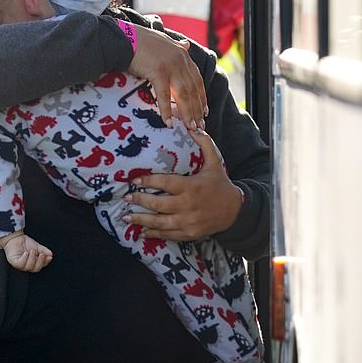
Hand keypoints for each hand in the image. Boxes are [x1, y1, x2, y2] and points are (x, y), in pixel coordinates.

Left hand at [0, 231, 52, 272]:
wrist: (15, 238)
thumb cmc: (25, 243)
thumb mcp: (37, 246)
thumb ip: (44, 250)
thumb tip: (50, 254)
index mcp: (33, 263)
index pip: (40, 266)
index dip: (45, 262)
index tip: (49, 257)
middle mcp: (27, 266)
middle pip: (35, 269)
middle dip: (40, 262)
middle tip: (42, 254)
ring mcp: (20, 265)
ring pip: (28, 267)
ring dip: (32, 259)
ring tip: (33, 250)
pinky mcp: (14, 262)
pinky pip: (20, 264)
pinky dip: (24, 259)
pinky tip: (26, 253)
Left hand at [124, 131, 242, 240]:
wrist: (235, 211)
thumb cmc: (221, 185)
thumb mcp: (215, 162)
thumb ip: (205, 144)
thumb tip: (193, 127)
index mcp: (192, 186)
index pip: (166, 183)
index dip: (149, 181)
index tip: (135, 180)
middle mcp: (189, 205)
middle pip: (159, 204)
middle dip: (140, 201)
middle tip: (126, 197)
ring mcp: (189, 221)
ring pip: (160, 223)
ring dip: (142, 220)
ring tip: (126, 216)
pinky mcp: (189, 233)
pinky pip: (168, 235)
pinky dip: (154, 234)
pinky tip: (142, 232)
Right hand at [127, 26, 206, 130]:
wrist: (125, 38)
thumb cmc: (141, 41)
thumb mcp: (164, 41)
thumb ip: (177, 46)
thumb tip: (187, 45)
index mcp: (183, 54)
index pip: (197, 80)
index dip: (202, 97)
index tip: (204, 111)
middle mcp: (181, 60)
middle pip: (193, 90)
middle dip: (197, 110)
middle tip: (200, 126)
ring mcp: (170, 66)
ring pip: (183, 94)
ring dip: (187, 113)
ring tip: (190, 127)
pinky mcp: (158, 72)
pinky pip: (164, 95)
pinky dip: (166, 110)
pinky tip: (168, 122)